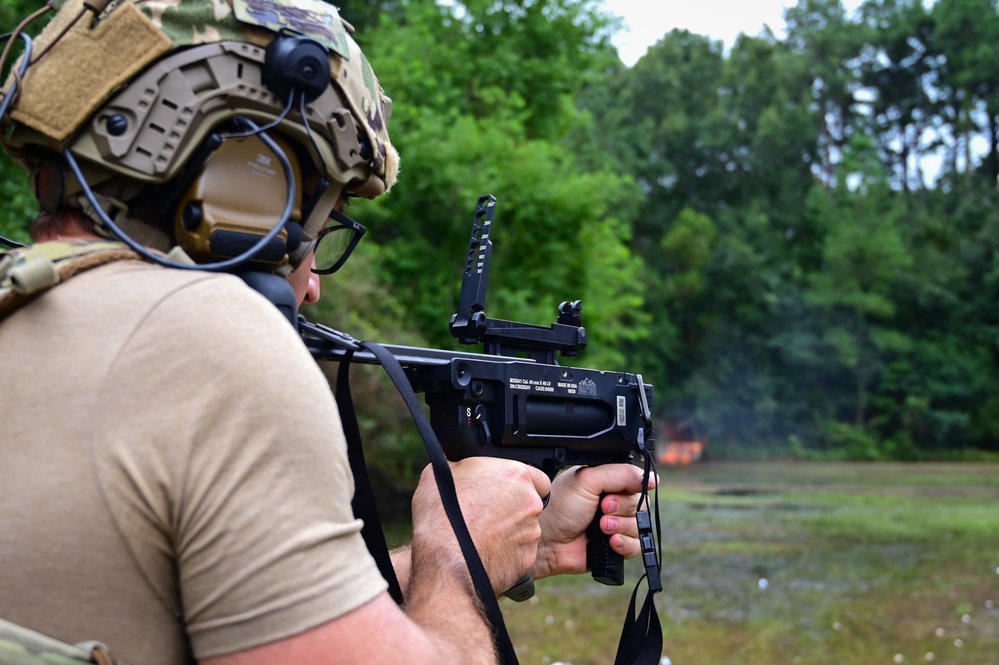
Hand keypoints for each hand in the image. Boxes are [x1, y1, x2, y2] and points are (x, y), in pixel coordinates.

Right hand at [410, 458, 550, 594]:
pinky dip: (506, 551)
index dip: (521, 483)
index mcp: (515, 475)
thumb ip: (461, 467)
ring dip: (510, 529)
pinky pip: (519, 551)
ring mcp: (531, 532)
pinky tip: (485, 551)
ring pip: (526, 528)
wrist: (446, 561)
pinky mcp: (527, 558)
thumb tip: (458, 467)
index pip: (536, 476)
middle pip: (531, 502)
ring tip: (482, 534)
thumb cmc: (443, 516)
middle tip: (488, 512)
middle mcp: (530, 502)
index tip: (505, 489)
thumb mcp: (441, 473)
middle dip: (514, 506)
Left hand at [529, 464, 654, 579]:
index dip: (630, 489)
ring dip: (622, 526)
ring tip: (601, 527)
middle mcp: (612, 503)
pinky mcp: (613, 548)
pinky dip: (625, 544)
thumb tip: (652, 478)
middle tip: (602, 509)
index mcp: (606, 483)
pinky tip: (610, 542)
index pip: (635, 482)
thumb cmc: (559, 507)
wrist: (546, 540)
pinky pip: (635, 547)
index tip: (612, 494)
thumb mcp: (588, 480)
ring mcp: (613, 526)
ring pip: (639, 526)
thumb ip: (621, 474)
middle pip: (640, 505)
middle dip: (622, 509)